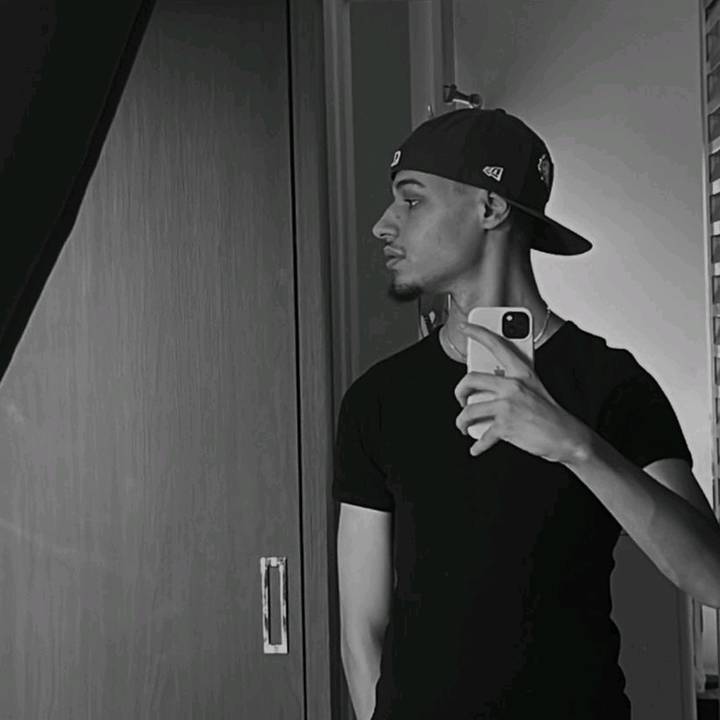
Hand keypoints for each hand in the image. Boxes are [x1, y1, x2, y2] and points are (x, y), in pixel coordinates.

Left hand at [454, 322, 589, 462]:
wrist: (568, 437)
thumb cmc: (550, 413)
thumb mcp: (535, 387)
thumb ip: (513, 380)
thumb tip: (487, 383)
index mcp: (521, 372)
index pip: (497, 345)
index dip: (478, 332)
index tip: (465, 326)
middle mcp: (513, 385)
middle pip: (470, 379)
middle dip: (459, 391)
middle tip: (461, 399)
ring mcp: (508, 406)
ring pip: (469, 411)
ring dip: (462, 422)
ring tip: (465, 426)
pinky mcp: (506, 426)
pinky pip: (482, 436)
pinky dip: (476, 446)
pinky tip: (475, 448)